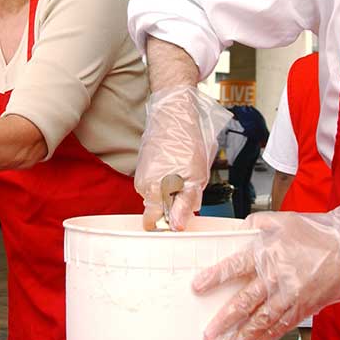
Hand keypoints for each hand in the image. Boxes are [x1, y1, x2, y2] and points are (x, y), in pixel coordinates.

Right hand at [134, 86, 231, 229]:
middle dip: (175, 203)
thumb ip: (185, 203)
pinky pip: (158, 180)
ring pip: (159, 193)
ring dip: (173, 189)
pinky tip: (179, 163)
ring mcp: (143, 174)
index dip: (168, 223)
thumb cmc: (187, 141)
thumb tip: (176, 226)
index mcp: (155, 191)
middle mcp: (144, 185)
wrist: (174, 112)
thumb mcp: (195, 177)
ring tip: (186, 171)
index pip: (152, 223)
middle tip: (190, 186)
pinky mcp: (145, 165)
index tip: (181, 217)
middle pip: (159, 208)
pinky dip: (169, 177)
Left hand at [193, 199, 339, 339]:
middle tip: (210, 333)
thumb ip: (260, 222)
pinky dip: (268, 338)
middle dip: (225, 320)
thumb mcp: (287, 219)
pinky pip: (281, 326)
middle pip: (245, 301)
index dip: (215, 277)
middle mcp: (277, 275)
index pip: (235, 265)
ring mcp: (290, 295)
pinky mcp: (303, 307)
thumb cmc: (320, 234)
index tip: (199, 286)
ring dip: (244, 337)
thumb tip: (241, 227)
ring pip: (262, 320)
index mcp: (269, 251)